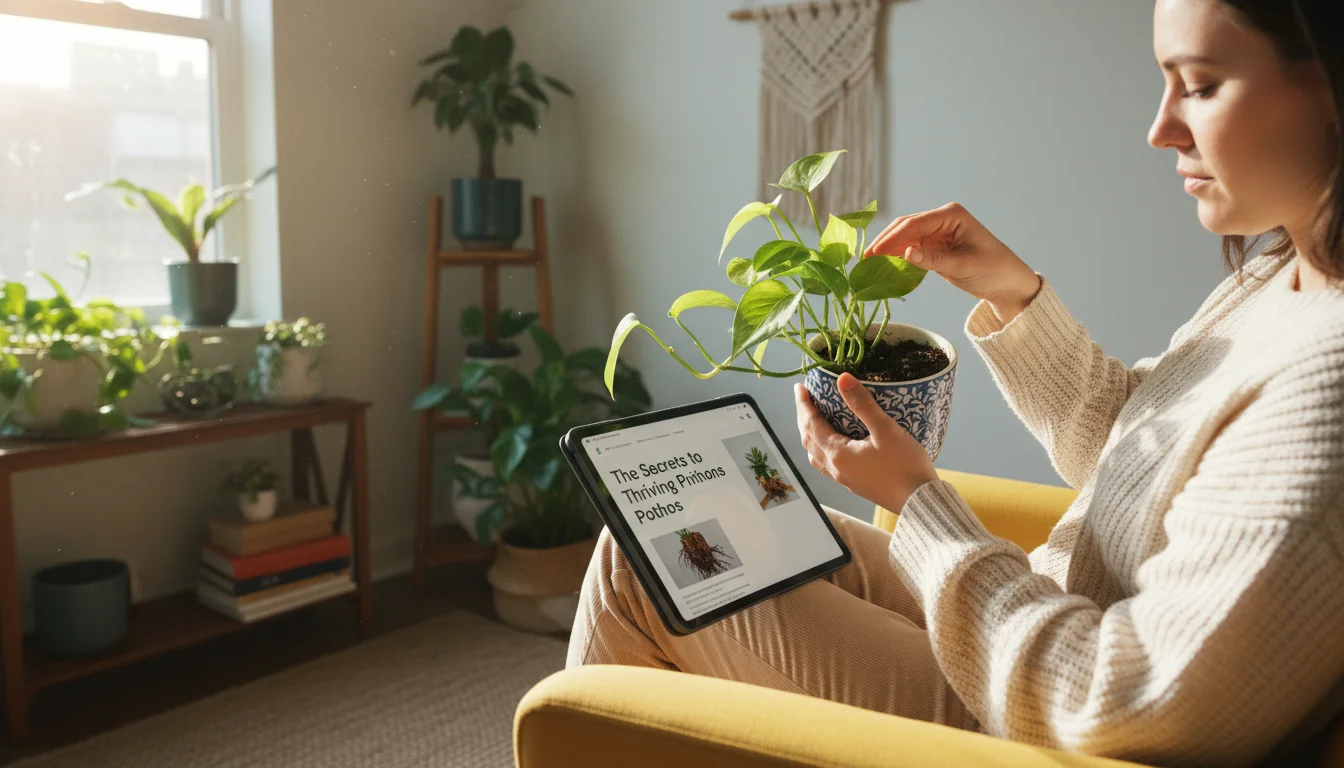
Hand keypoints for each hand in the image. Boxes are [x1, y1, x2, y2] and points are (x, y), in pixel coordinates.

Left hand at [794, 376, 938, 513]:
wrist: (920, 502)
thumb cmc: (905, 465)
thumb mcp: (886, 430)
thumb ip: (863, 404)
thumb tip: (842, 379)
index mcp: (838, 454)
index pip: (811, 424)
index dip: (804, 405)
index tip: (800, 387)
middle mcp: (834, 468)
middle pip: (809, 440)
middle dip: (803, 418)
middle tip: (804, 398)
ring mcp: (843, 479)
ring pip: (815, 454)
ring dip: (810, 434)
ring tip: (813, 419)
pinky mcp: (853, 484)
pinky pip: (825, 463)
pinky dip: (820, 448)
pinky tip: (831, 444)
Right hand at [865, 202, 1041, 323]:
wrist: (1007, 282)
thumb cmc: (994, 270)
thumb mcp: (964, 267)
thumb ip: (934, 260)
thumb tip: (905, 254)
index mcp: (952, 215)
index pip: (915, 224)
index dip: (892, 238)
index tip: (874, 253)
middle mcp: (942, 219)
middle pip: (905, 226)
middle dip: (885, 241)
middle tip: (865, 259)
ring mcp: (937, 231)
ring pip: (904, 236)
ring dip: (888, 248)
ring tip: (869, 263)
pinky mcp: (934, 245)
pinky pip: (910, 248)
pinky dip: (897, 255)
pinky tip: (884, 265)